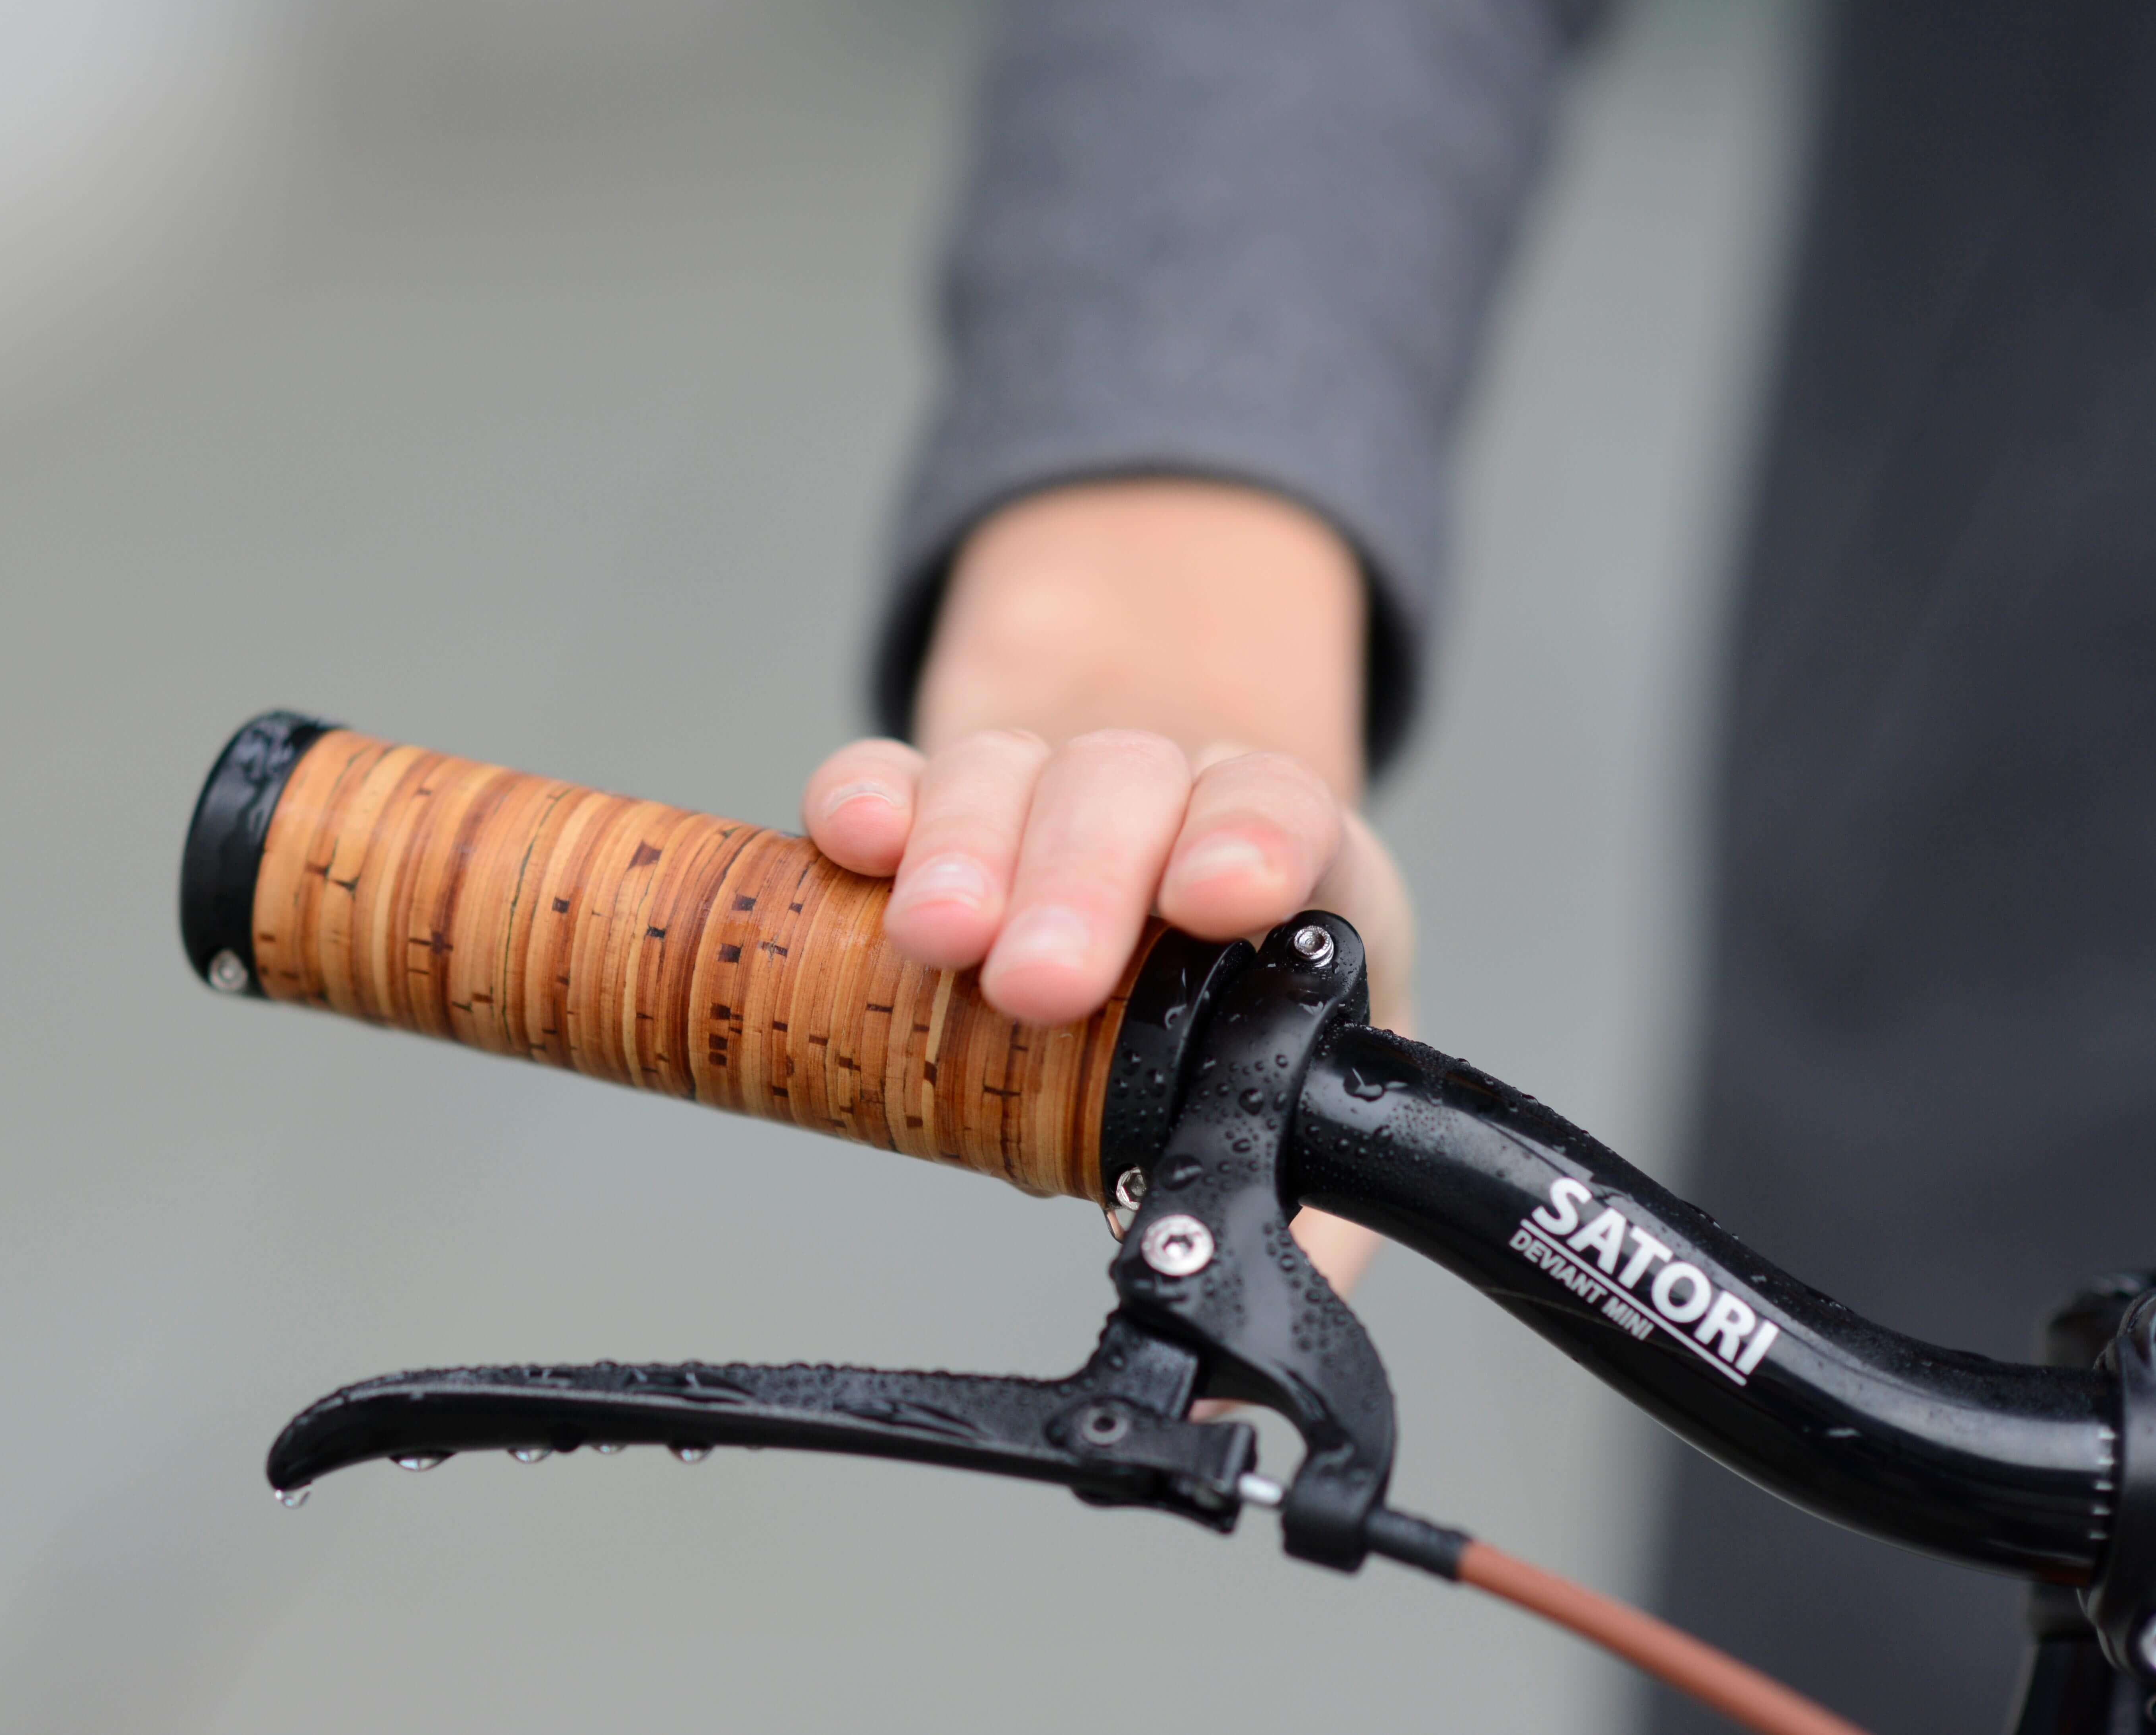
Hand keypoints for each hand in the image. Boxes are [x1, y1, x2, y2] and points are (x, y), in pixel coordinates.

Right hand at [807, 479, 1415, 1290]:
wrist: (1194, 881)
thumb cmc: (1255, 1006)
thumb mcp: (1309, 1104)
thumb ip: (1299, 1225)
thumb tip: (1238, 1386)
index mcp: (1281, 858)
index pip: (1279, 809)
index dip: (1249, 841)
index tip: (1220, 899)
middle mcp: (1163, 797)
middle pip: (1123, 788)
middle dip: (1079, 882)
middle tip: (1039, 986)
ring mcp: (1043, 783)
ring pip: (1005, 773)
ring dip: (966, 849)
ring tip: (934, 939)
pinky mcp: (935, 798)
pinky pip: (894, 775)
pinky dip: (862, 798)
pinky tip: (850, 842)